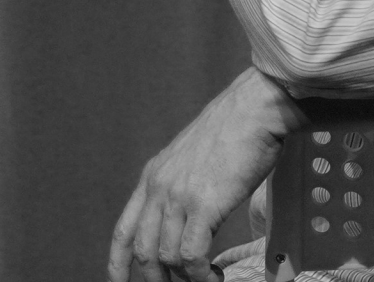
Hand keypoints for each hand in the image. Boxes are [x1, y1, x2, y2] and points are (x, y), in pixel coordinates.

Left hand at [108, 67, 305, 281]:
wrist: (255, 109)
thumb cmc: (236, 126)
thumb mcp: (194, 153)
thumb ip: (183, 182)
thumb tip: (190, 215)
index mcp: (154, 174)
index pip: (124, 230)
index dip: (118, 263)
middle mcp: (159, 188)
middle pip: (143, 251)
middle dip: (156, 279)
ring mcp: (179, 197)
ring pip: (166, 257)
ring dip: (185, 279)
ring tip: (205, 281)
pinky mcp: (204, 205)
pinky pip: (191, 255)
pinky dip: (199, 274)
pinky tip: (213, 276)